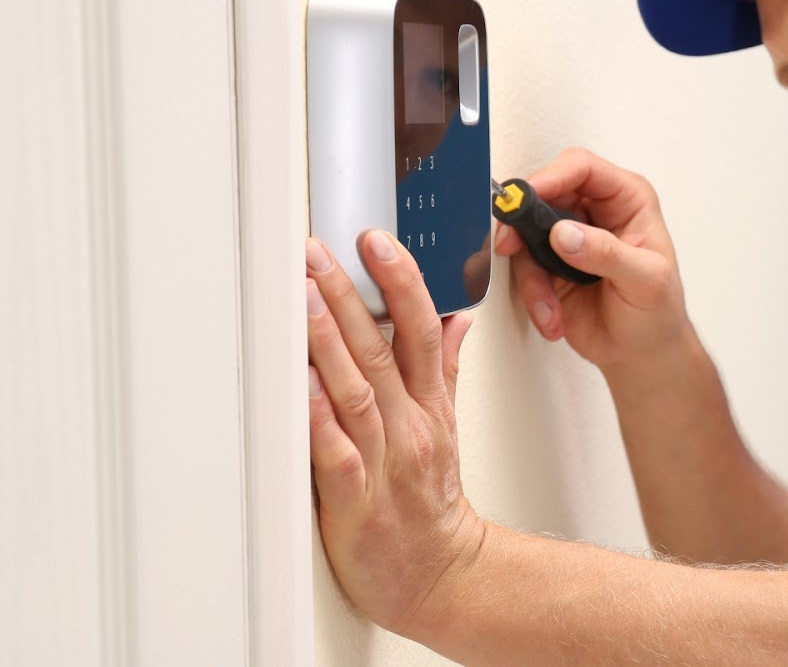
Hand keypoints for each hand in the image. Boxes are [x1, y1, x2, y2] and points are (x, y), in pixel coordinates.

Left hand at [306, 232, 483, 636]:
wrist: (440, 574)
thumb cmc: (434, 503)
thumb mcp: (449, 425)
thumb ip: (447, 368)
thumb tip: (457, 317)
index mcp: (430, 404)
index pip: (422, 328)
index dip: (401, 281)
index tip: (376, 242)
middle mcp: (409, 425)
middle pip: (381, 349)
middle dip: (348, 295)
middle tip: (317, 252)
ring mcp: (383, 461)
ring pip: (355, 391)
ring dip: (328, 342)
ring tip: (303, 299)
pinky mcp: (354, 500)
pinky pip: (335, 453)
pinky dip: (319, 419)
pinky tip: (302, 387)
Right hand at [494, 147, 697, 373]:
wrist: (643, 354)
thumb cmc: (659, 312)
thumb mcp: (646, 280)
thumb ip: (607, 253)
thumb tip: (565, 233)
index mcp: (627, 200)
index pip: (583, 169)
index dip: (552, 177)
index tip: (528, 197)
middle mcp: (595, 213)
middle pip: (544, 196)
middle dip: (524, 226)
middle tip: (510, 246)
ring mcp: (570, 239)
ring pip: (527, 236)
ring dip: (532, 277)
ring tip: (551, 308)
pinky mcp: (551, 267)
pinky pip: (525, 270)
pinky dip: (533, 297)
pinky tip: (553, 317)